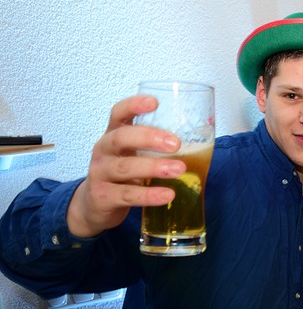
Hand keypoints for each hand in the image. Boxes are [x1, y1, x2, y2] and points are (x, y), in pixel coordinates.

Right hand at [67, 95, 185, 237]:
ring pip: (126, 168)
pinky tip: (168, 195)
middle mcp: (103, 151)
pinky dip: (149, 195)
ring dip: (154, 167)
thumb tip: (201, 144)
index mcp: (113, 135)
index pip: (118, 113)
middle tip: (175, 144)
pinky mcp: (103, 197)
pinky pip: (127, 195)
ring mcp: (100, 174)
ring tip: (179, 170)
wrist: (95, 206)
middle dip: (149, 138)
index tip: (154, 102)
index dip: (133, 105)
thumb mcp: (134, 156)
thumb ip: (156, 148)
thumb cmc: (123, 175)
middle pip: (121, 138)